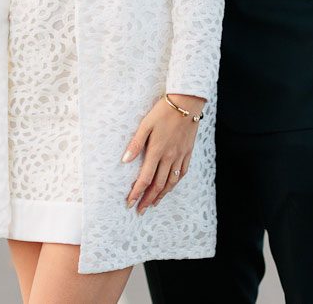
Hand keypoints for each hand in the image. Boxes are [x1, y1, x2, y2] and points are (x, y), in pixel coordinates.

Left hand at [121, 94, 204, 213]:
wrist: (187, 102)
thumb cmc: (163, 111)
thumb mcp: (146, 124)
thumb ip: (136, 143)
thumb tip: (124, 160)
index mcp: (157, 150)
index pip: (145, 178)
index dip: (136, 193)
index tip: (130, 203)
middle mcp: (170, 156)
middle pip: (158, 184)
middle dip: (148, 199)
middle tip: (140, 210)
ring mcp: (181, 155)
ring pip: (171, 182)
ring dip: (161, 195)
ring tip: (154, 203)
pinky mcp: (188, 152)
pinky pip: (183, 173)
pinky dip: (175, 183)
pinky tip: (171, 186)